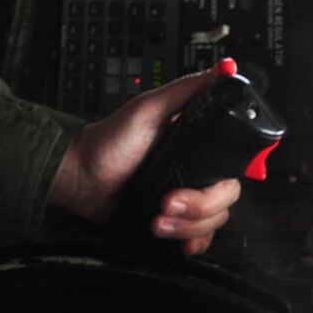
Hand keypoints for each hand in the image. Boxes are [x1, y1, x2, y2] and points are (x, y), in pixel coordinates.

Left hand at [50, 70, 241, 256]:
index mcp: (196, 144)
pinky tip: (178, 241)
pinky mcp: (173, 220)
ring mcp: (185, 196)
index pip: (232, 164)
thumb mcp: (147, 108)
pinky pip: (199, 236)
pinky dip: (192, 241)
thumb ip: (185, 91)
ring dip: (188, 226)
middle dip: (200, 206)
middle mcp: (195, 170)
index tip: (202, 181)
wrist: (79, 180)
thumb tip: (222, 71)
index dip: (224, 178)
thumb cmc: (108, 141)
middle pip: (226, 196)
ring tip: (158, 220)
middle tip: (168, 202)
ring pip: (214, 219)